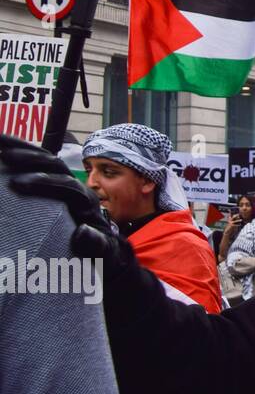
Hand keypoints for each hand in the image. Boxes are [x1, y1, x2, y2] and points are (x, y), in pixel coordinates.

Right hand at [0, 135, 134, 271]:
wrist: (105, 250)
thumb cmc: (101, 252)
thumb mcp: (103, 251)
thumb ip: (95, 244)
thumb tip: (82, 232)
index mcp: (86, 201)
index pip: (66, 185)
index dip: (44, 182)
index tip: (18, 184)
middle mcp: (76, 188)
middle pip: (55, 165)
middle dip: (31, 157)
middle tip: (5, 154)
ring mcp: (65, 186)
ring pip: (46, 161)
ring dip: (24, 150)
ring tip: (0, 142)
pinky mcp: (54, 188)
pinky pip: (37, 168)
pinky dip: (22, 157)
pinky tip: (2, 152)